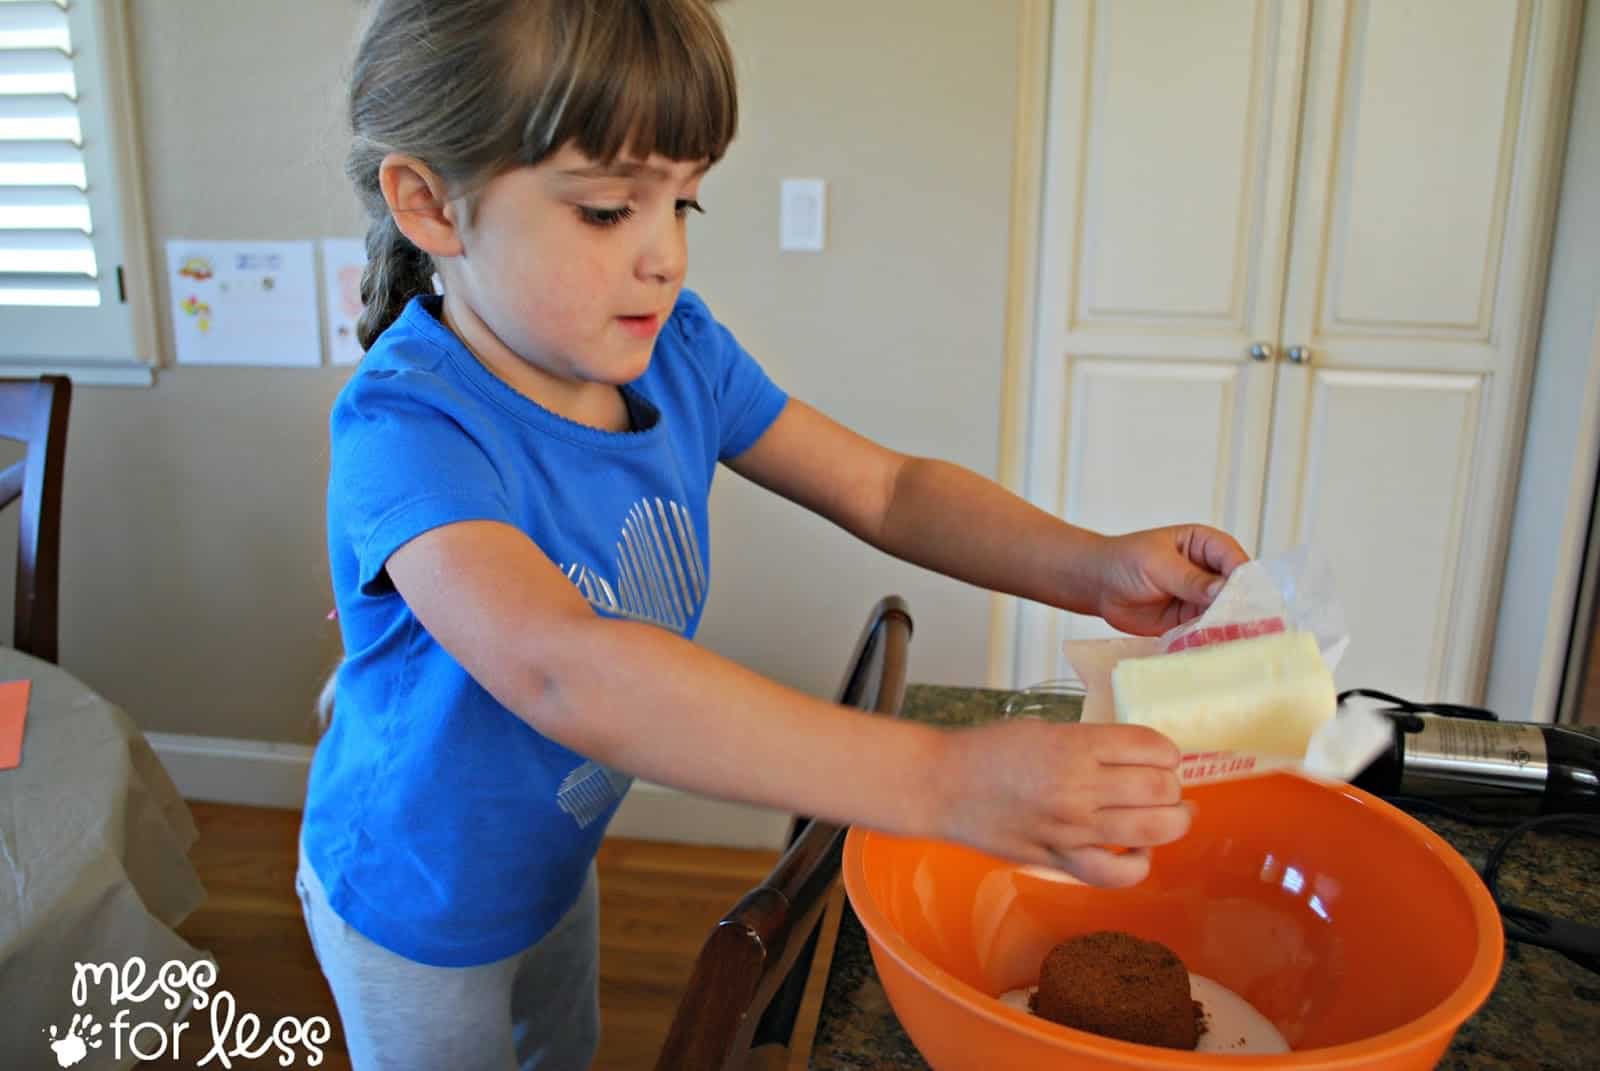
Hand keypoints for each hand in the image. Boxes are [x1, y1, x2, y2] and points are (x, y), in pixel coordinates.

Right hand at [931, 719, 1190, 886]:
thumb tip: (1136, 758)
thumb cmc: (988, 750)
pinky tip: (1140, 851)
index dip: (1168, 751)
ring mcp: (1070, 829)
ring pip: (1152, 831)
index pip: (1151, 747)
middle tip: (1169, 784)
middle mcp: (1078, 787)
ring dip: (1174, 821)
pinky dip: (1139, 865)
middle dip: (1174, 786)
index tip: (1165, 755)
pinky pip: (1115, 873)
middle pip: (1160, 789)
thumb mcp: (1044, 729)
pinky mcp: (1058, 860)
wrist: (941, 785)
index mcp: (1074, 745)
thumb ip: (1090, 743)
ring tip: (1174, 815)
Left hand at [1087, 525, 1247, 635]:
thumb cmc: (1124, 561)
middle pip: (1235, 589)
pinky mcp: (1190, 621)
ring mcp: (1201, 598)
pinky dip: (1211, 638)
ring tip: (1232, 640)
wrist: (1099, 586)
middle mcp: (1209, 571)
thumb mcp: (1157, 564)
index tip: (1244, 596)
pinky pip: (1207, 630)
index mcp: (1205, 545)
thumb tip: (1222, 589)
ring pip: (1225, 612)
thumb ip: (1190, 578)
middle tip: (1244, 624)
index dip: (1241, 577)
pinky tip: (1214, 647)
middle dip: (1239, 606)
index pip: (1234, 558)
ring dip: (1227, 626)